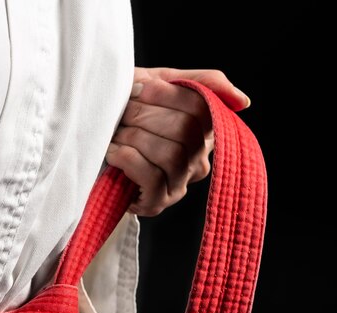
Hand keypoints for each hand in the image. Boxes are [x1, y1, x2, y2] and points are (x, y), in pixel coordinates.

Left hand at [106, 67, 250, 216]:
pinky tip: (112, 153)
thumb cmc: (127, 111)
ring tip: (115, 134)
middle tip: (121, 113)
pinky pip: (152, 178)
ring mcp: (180, 185)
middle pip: (186, 131)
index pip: (203, 109)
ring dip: (134, 138)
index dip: (168, 95)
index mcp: (204, 131)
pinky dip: (127, 159)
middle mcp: (198, 161)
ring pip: (171, 155)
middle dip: (145, 116)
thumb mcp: (162, 85)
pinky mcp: (158, 203)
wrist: (92, 141)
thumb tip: (243, 102)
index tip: (137, 88)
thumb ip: (202, 84)